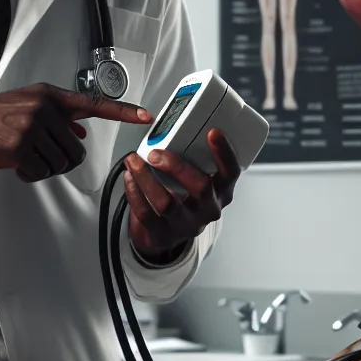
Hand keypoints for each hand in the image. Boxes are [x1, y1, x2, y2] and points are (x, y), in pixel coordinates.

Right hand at [0, 84, 150, 182]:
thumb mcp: (24, 107)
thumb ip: (56, 116)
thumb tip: (82, 130)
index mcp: (47, 95)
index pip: (93, 103)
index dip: (122, 112)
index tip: (146, 115)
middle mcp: (43, 107)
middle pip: (76, 148)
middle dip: (60, 159)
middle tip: (36, 155)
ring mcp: (32, 127)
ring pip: (62, 163)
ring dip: (44, 168)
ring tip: (22, 158)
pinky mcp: (20, 148)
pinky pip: (42, 173)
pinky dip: (31, 176)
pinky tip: (14, 166)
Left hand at [122, 128, 240, 263]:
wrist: (169, 232)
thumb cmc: (185, 196)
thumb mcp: (197, 178)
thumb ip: (193, 158)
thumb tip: (174, 125)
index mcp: (222, 191)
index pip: (231, 172)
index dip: (224, 153)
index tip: (213, 132)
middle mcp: (208, 209)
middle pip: (201, 188)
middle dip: (177, 166)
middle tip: (156, 153)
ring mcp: (186, 224)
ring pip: (167, 203)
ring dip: (147, 179)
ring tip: (133, 161)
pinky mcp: (163, 235)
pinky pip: (146, 215)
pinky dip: (134, 194)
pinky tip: (129, 178)